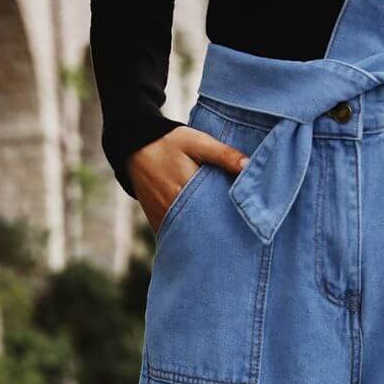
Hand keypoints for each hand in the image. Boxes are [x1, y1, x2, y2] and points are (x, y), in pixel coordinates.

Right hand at [127, 127, 248, 234]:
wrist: (135, 149)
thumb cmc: (169, 143)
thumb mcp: (197, 141)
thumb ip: (223, 154)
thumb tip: (248, 166)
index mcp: (187, 188)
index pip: (216, 211)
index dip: (232, 218)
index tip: (248, 223)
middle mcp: (174, 208)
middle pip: (204, 228)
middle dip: (221, 233)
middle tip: (241, 237)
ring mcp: (165, 218)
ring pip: (190, 235)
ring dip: (206, 237)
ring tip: (225, 242)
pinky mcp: (158, 223)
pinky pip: (177, 236)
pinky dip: (190, 238)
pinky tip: (203, 239)